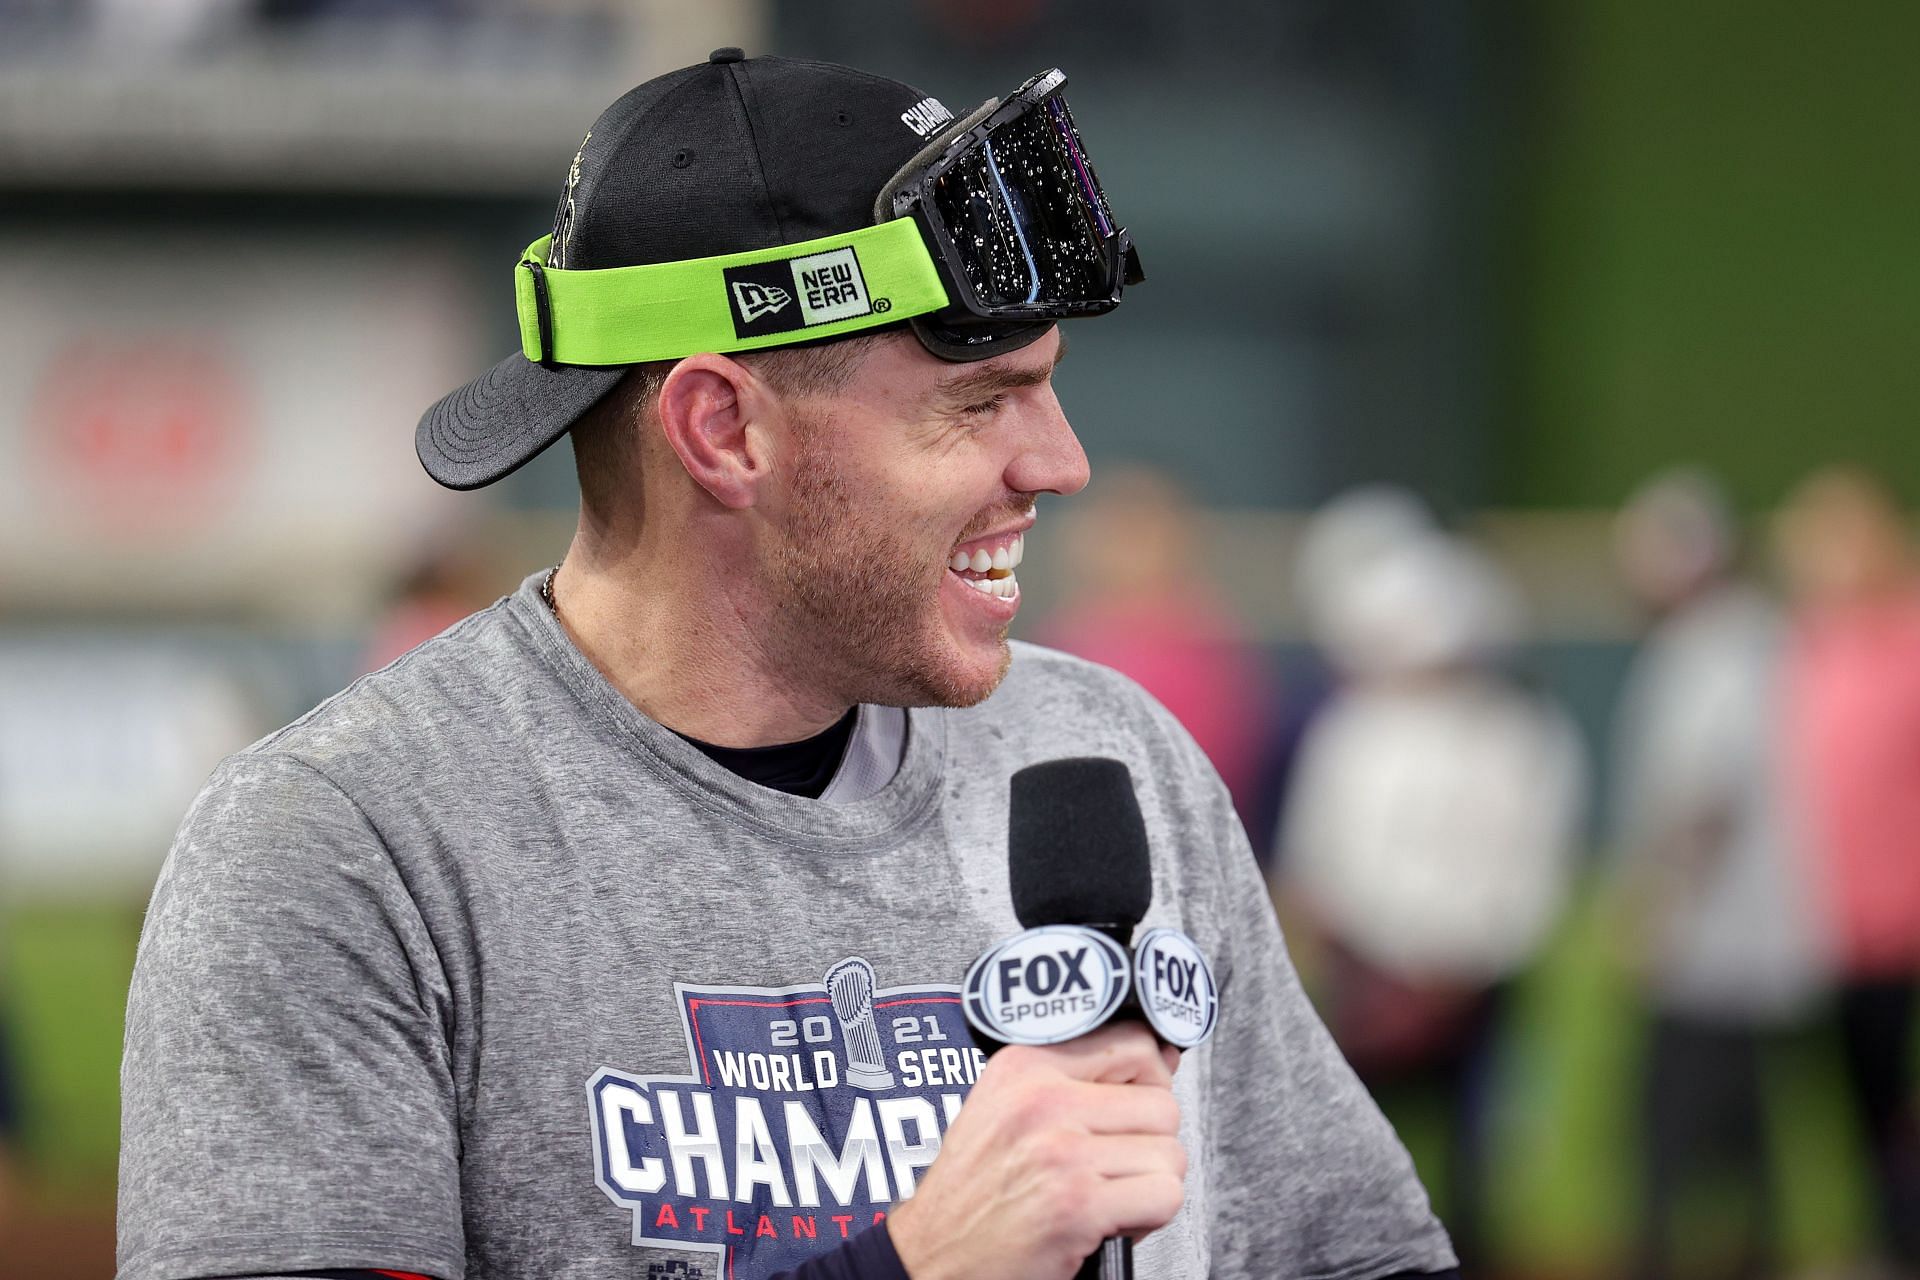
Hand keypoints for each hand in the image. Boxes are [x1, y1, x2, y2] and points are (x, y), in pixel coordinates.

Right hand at [887, 1021, 1185, 1279]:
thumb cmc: (972, 1190)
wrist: (932, 1255)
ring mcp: (1061, 1152)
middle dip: (1150, 1145)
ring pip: (1169, 1154)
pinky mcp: (1078, 1204)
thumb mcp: (1005, 1106)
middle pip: (1162, 1104)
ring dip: (1149, 1184)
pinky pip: (1164, 1196)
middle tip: (1113, 1168)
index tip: (1141, 1104)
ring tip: (1106, 1195)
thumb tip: (1161, 1056)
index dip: (1152, 1079)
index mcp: (1025, 1066)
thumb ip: (1077, 1078)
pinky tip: (1108, 1221)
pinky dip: (1148, 1218)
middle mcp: (1042, 1100)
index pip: (1133, 1043)